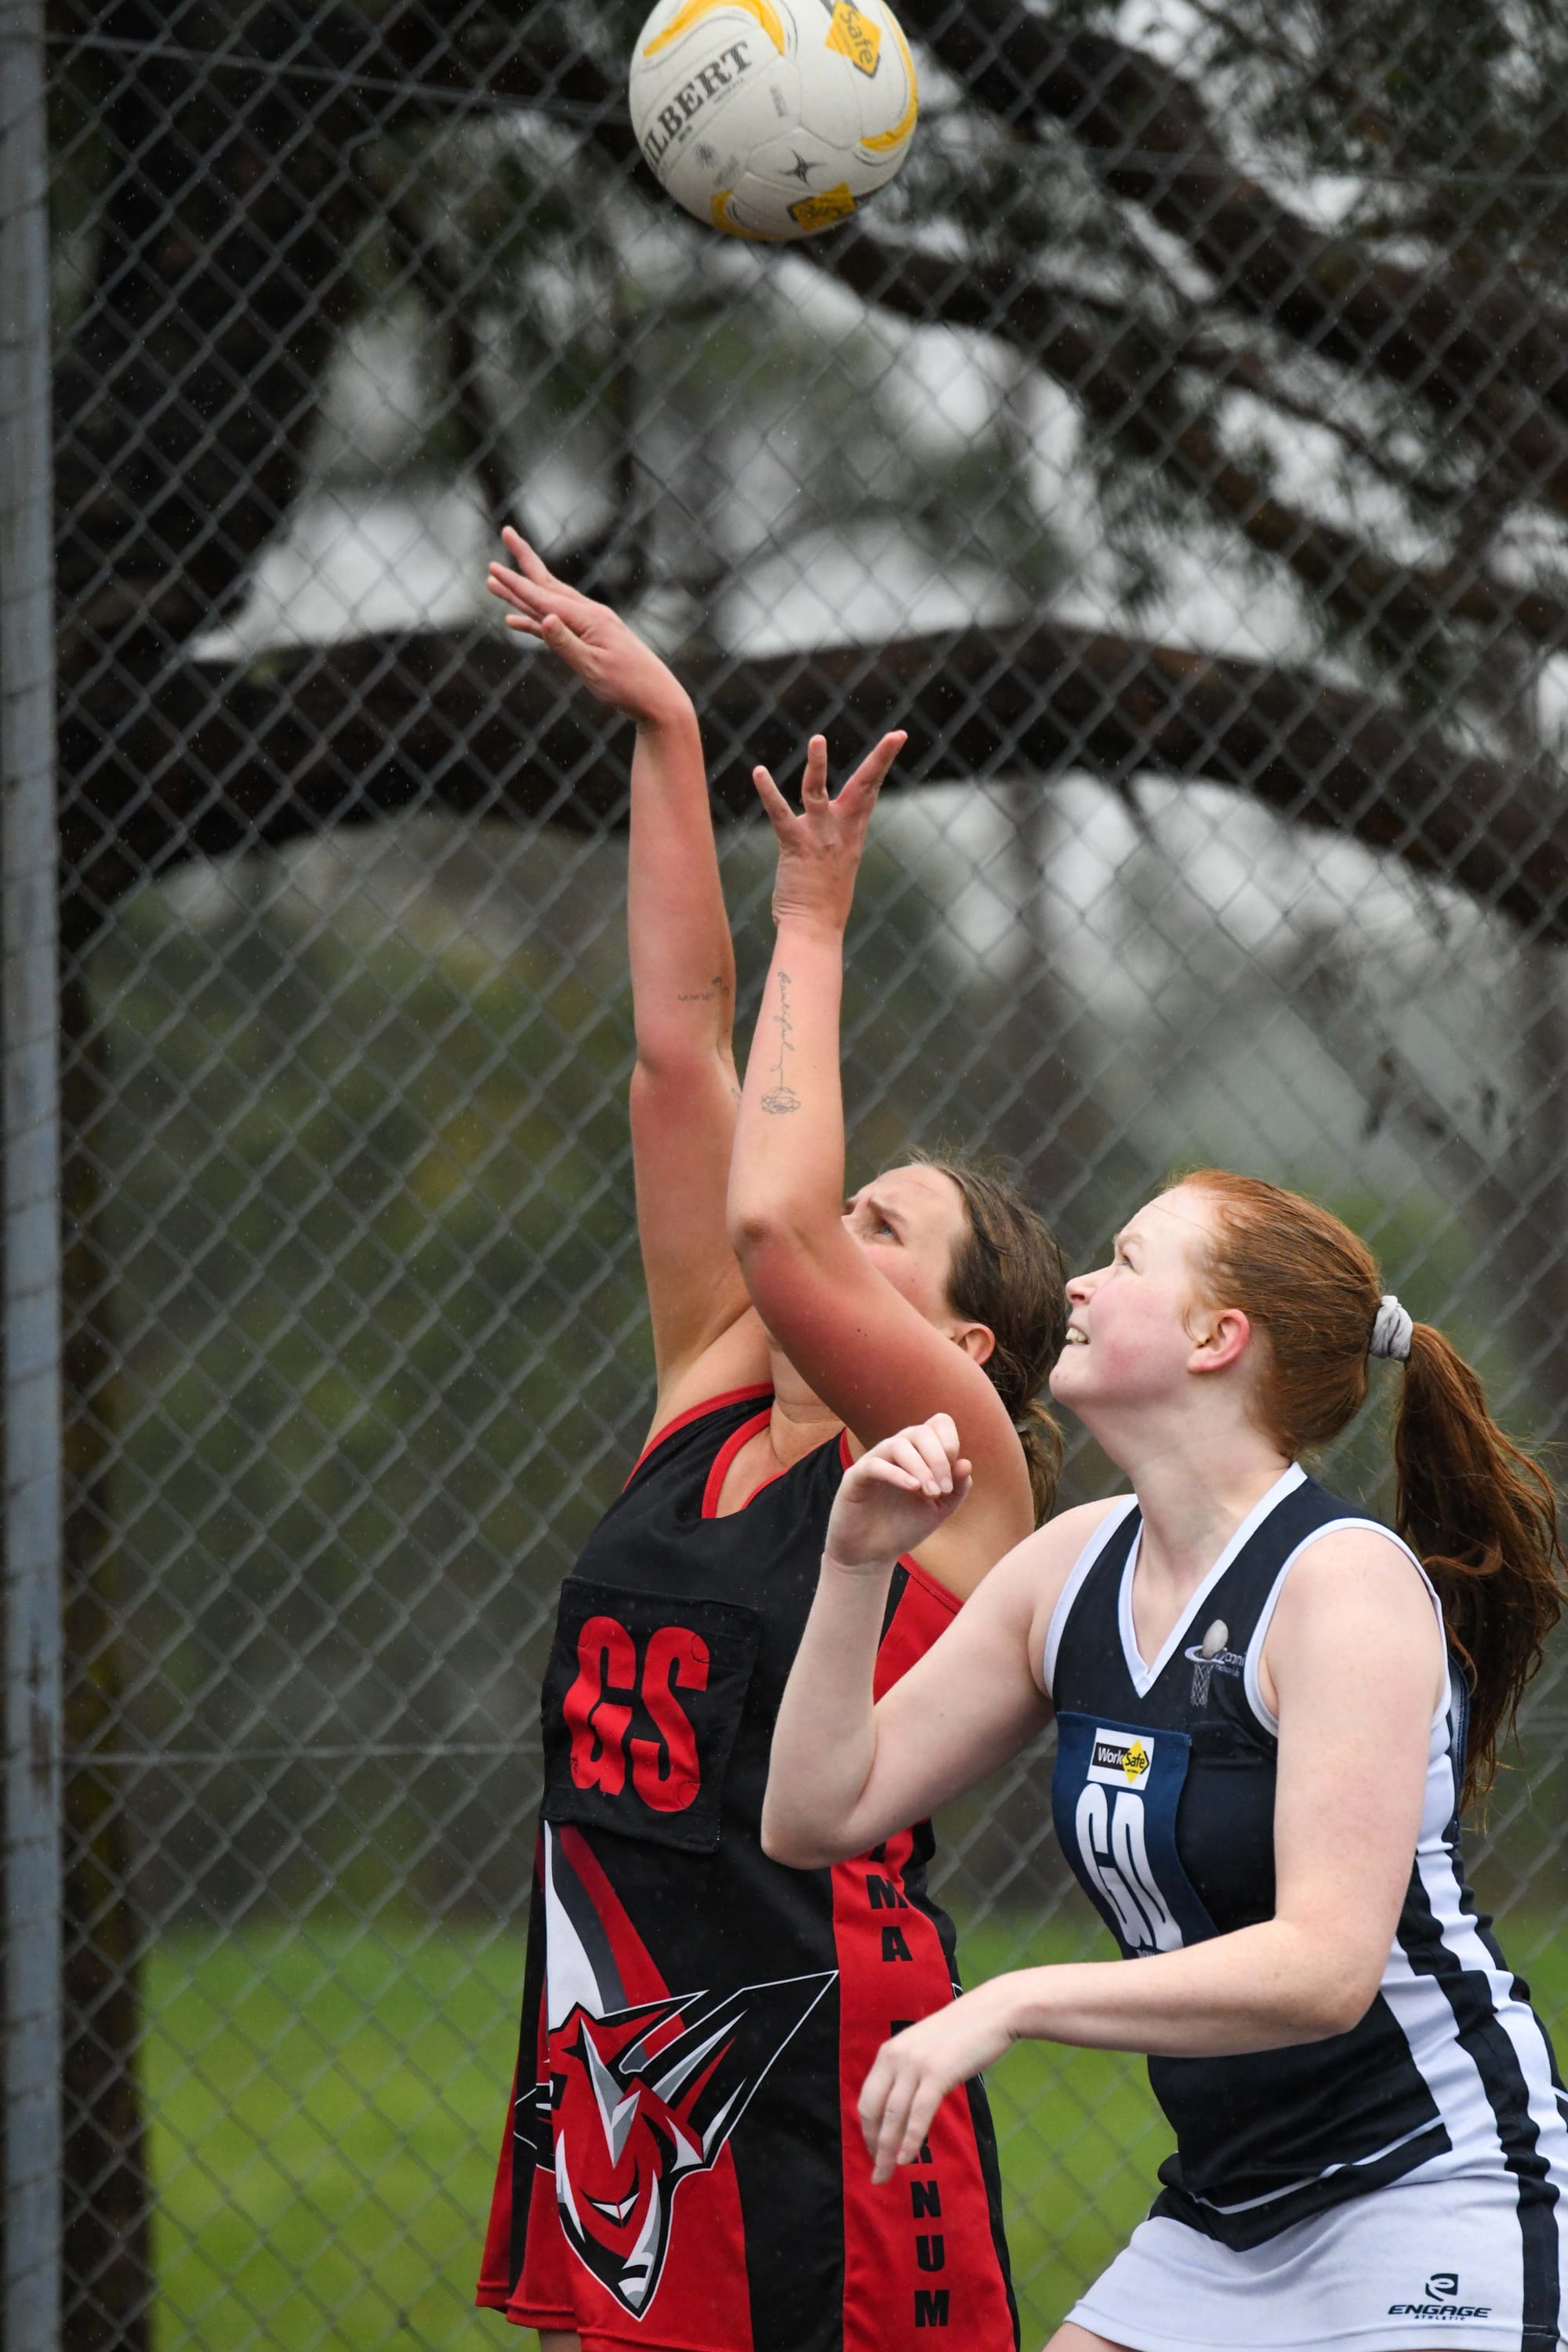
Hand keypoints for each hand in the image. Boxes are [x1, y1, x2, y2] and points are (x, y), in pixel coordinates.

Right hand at [486, 528, 690, 726]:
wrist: (659, 700)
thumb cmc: (628, 687)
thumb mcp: (594, 669)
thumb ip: (566, 644)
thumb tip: (545, 618)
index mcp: (590, 619)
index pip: (544, 598)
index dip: (516, 584)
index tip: (492, 568)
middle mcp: (590, 615)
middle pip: (547, 585)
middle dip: (524, 561)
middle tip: (506, 532)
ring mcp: (592, 625)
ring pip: (549, 602)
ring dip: (523, 591)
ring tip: (498, 580)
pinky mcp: (592, 638)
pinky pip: (557, 624)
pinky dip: (534, 621)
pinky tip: (515, 622)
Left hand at [752, 730, 906, 932]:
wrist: (815, 929)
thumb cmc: (823, 905)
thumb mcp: (837, 866)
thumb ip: (834, 844)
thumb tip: (831, 839)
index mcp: (852, 834)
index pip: (870, 791)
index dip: (882, 763)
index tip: (896, 738)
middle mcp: (841, 831)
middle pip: (865, 786)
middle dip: (882, 758)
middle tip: (897, 734)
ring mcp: (819, 836)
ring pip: (818, 792)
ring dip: (818, 765)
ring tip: (818, 739)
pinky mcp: (795, 844)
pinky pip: (780, 813)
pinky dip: (769, 792)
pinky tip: (759, 772)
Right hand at [825, 1414, 971, 1571]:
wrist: (871, 1553)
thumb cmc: (904, 1527)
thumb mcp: (940, 1510)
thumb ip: (957, 1488)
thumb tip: (966, 1463)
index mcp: (918, 1453)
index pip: (937, 1423)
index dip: (950, 1442)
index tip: (954, 1475)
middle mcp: (896, 1451)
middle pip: (921, 1432)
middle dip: (939, 1460)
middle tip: (943, 1490)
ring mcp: (875, 1461)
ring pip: (899, 1444)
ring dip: (922, 1468)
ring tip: (930, 1494)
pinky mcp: (856, 1476)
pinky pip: (876, 1464)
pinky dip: (897, 1474)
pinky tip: (913, 1489)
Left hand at [858, 1977, 1017, 2185]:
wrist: (991, 2012)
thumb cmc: (962, 2033)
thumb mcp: (924, 2050)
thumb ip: (909, 2073)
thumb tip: (903, 2109)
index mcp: (889, 2052)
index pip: (867, 2099)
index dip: (867, 2130)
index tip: (873, 2152)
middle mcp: (895, 2057)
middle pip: (873, 2110)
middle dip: (873, 2145)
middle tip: (877, 2174)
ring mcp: (915, 2064)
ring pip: (892, 2116)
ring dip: (887, 2150)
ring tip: (886, 2175)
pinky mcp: (937, 2073)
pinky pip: (918, 2113)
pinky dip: (910, 2139)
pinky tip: (907, 2158)